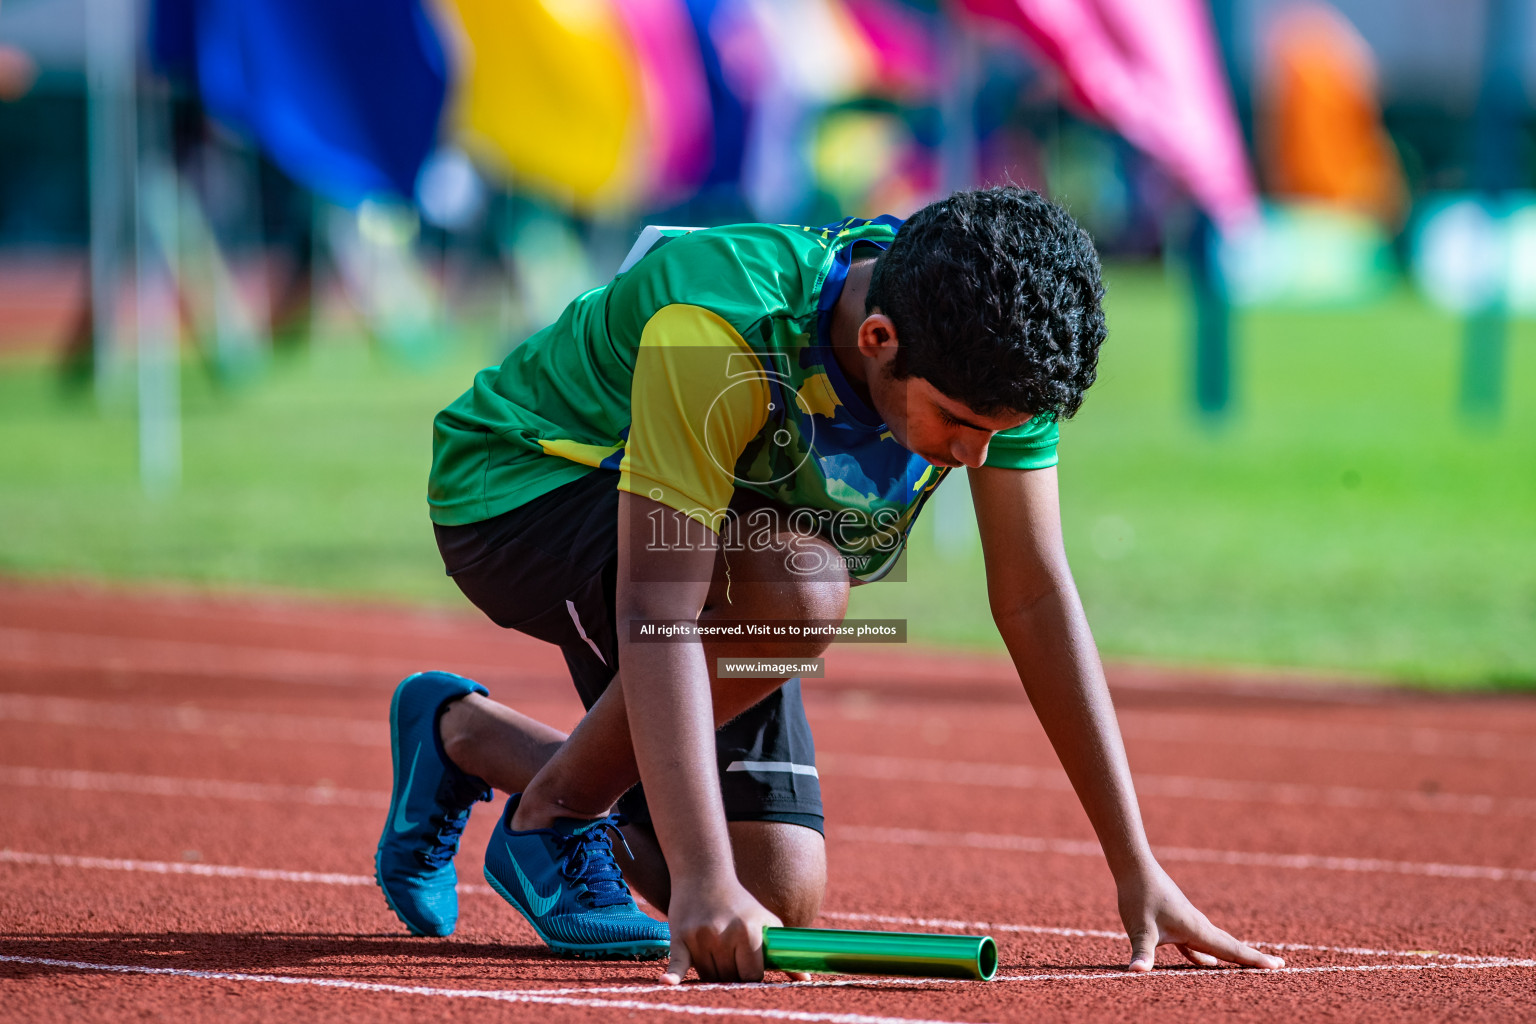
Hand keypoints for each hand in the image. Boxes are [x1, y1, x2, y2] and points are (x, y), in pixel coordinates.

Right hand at [661, 874, 783, 983]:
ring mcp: (700, 937)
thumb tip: (806, 979)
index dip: (751, 975)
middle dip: (731, 973)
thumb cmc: (739, 904)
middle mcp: (724, 935)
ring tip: (716, 950)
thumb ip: (782, 953)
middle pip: (729, 978)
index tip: (749, 969)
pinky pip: (677, 964)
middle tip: (730, 956)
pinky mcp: (680, 939)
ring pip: (708, 976)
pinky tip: (666, 983)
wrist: (704, 875)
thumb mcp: (766, 922)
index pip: (751, 975)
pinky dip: (672, 976)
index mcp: (749, 932)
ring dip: (713, 971)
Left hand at [1117, 863, 1284, 971]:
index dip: (1253, 959)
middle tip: (1280, 965)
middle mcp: (1198, 925)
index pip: (1231, 949)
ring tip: (1250, 965)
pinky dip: (1207, 954)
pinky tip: (1208, 962)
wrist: (1134, 868)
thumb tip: (1135, 971)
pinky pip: (1199, 942)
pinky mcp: (1177, 921)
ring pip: (1217, 943)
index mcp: (1196, 929)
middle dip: (1253, 958)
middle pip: (1231, 946)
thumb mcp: (1140, 929)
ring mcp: (1189, 922)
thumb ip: (1141, 952)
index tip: (1278, 966)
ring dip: (1234, 955)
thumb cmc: (1139, 897)